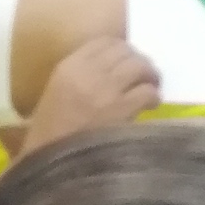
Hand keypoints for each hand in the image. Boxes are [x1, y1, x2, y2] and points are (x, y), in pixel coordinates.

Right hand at [19, 36, 160, 151]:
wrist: (50, 162)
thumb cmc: (50, 132)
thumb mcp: (57, 92)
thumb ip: (81, 75)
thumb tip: (113, 68)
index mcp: (69, 66)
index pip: (105, 41)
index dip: (122, 49)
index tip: (128, 59)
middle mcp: (89, 72)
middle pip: (126, 51)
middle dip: (139, 61)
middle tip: (145, 74)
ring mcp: (106, 89)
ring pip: (140, 66)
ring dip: (150, 76)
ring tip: (151, 87)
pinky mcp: (122, 109)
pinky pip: (147, 91)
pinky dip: (153, 96)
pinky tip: (151, 104)